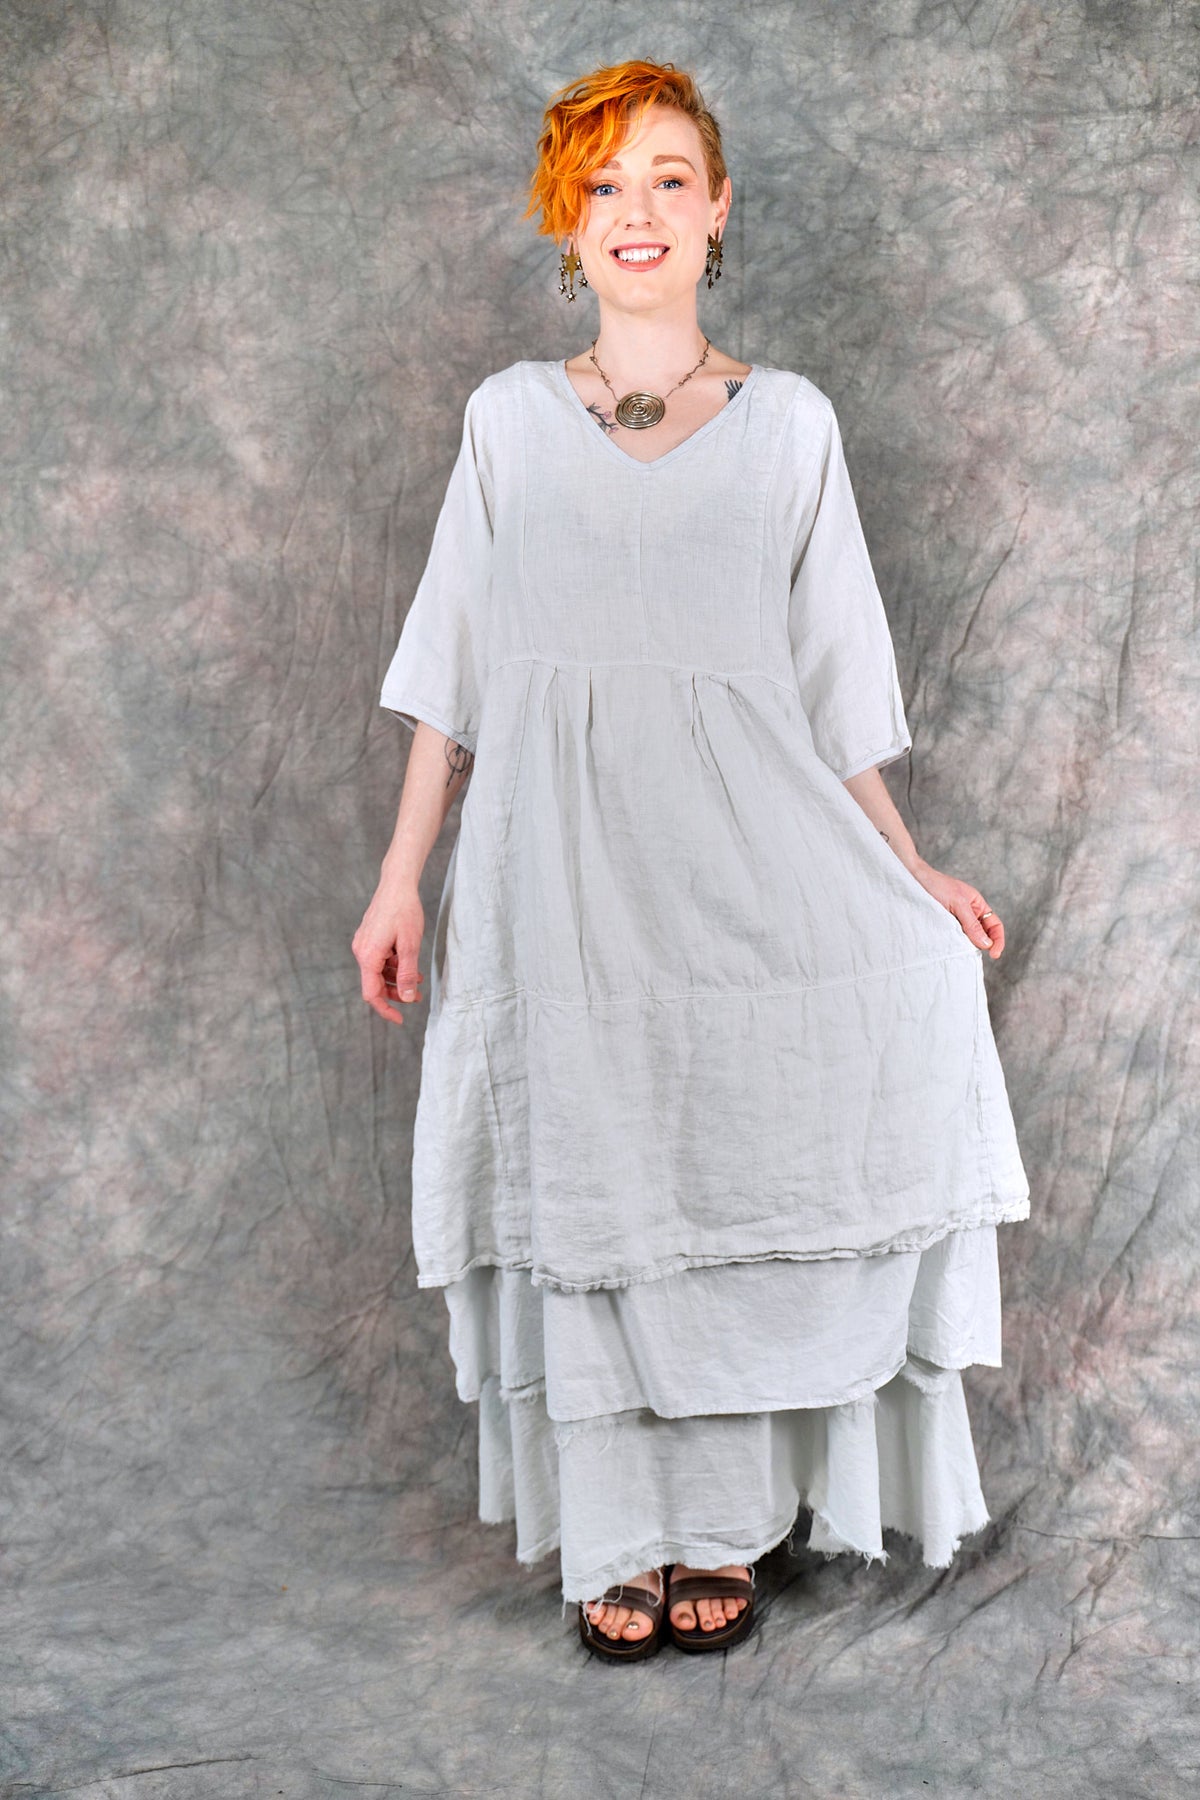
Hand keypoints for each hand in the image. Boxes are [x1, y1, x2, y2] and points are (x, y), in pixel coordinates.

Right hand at [352, 884, 425, 1023]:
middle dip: (395, 993)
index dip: (385, 1009)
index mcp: (368, 956)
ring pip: (378, 972)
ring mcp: (363, 944)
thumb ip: (407, 973)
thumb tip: (408, 998)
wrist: (397, 884)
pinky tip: (409, 964)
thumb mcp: (410, 945)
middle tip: (417, 998)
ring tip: (417, 980)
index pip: (371, 994)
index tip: (400, 1019)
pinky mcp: (369, 938)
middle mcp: (361, 952)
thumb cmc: (404, 911)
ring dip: (397, 979)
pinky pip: (379, 960)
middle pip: (375, 984)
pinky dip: (393, 966)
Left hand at [909, 859, 1004, 959]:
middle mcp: (968, 914)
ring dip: (966, 946)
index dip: (998, 940)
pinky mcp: (942, 926)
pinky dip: (953, 944)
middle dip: (981, 945)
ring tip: (959, 949)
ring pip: (967, 939)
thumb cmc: (936, 885)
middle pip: (982, 935)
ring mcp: (955, 921)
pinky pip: (953, 938)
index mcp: (977, 905)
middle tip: (971, 953)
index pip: (995, 925)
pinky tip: (949, 946)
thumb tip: (986, 944)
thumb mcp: (958, 903)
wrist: (912, 880)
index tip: (994, 954)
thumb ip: (972, 924)